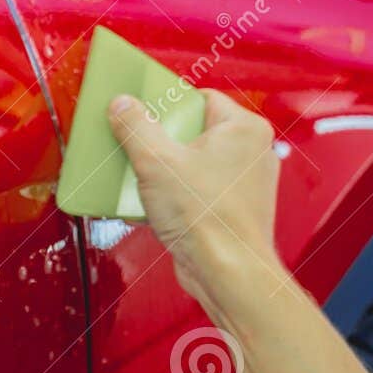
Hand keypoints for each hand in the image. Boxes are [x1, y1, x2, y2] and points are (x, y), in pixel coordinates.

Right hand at [107, 88, 282, 309]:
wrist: (227, 273)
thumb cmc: (208, 219)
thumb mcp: (156, 162)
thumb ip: (136, 127)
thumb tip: (122, 105)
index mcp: (243, 129)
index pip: (199, 99)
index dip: (167, 105)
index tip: (142, 112)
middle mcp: (250, 152)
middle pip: (194, 132)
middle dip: (160, 142)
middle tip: (137, 148)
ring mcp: (243, 183)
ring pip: (194, 163)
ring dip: (164, 171)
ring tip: (141, 179)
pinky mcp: (232, 209)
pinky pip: (197, 190)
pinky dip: (175, 195)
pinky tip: (153, 205)